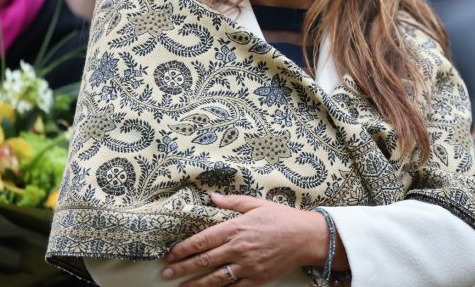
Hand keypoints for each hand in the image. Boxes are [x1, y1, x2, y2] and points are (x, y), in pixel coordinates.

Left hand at [162, 193, 329, 285]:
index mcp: (236, 228)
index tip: (170, 254)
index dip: (184, 249)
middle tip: (167, 273)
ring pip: (215, 278)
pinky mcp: (257, 279)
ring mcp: (247, 266)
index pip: (203, 240)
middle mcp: (238, 248)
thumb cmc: (282, 218)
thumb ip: (232, 201)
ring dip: (196, 284)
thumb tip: (211, 197)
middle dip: (182, 268)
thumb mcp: (256, 204)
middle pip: (204, 261)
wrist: (307, 237)